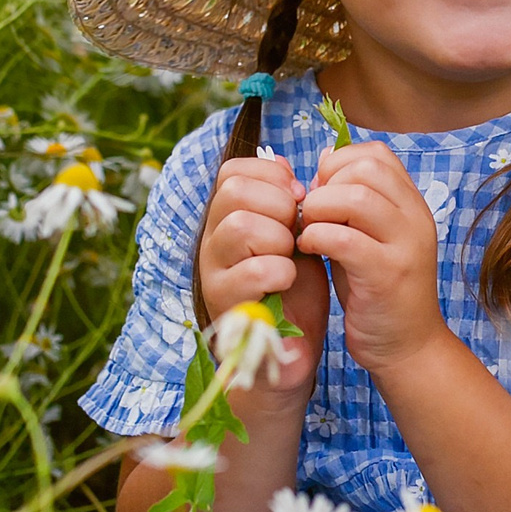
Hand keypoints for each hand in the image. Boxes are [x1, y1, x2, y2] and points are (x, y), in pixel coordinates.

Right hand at [195, 150, 326, 401]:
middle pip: (233, 191)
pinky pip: (252, 272)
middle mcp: (212, 239)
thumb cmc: (293, 289)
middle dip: (278, 205)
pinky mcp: (224, 305)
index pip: (233, 171)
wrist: (290, 349)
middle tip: (296, 232)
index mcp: (227, 217)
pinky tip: (288, 282)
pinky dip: (280, 272)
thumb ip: (286, 201)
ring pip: (239, 227)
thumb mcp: (294, 235)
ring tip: (291, 258)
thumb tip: (284, 162)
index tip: (298, 198)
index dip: (273, 177)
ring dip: (279, 239)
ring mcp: (212, 272)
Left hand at [294, 140, 445, 376]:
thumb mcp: (371, 237)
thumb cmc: (379, 291)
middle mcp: (416, 219)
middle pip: (366, 169)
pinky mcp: (387, 275)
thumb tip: (322, 164)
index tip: (321, 192)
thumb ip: (352, 203)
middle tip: (311, 213)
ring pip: (355, 198)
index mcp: (412, 205)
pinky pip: (344, 239)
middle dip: (326, 185)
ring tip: (307, 230)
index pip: (376, 155)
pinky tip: (308, 249)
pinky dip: (316, 237)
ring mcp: (406, 246)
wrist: (408, 347)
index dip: (338, 165)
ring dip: (318, 209)